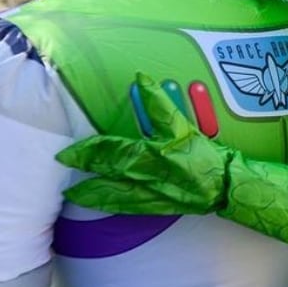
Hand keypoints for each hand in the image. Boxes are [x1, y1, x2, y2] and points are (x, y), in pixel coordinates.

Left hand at [57, 72, 232, 214]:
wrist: (226, 184)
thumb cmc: (205, 155)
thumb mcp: (184, 126)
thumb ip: (160, 103)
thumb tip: (142, 79)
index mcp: (151, 155)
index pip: (113, 151)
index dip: (89, 150)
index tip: (69, 151)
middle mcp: (147, 177)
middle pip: (108, 172)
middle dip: (84, 169)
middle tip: (62, 165)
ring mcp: (151, 195)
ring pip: (114, 195)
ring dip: (91, 193)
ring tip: (72, 194)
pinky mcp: (158, 206)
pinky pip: (130, 207)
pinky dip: (111, 206)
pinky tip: (102, 206)